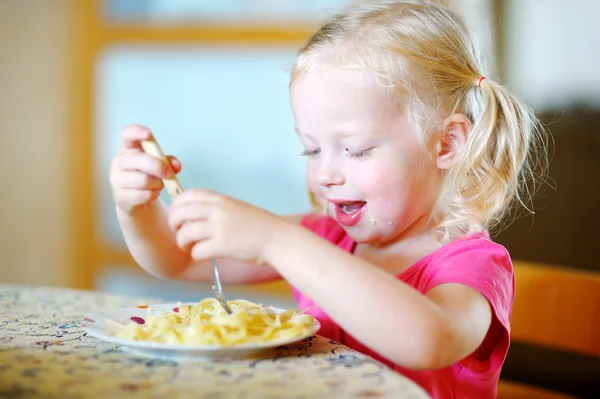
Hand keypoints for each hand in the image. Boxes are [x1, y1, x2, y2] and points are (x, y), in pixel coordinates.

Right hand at [109, 124, 181, 214]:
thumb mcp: (159, 166)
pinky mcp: (120, 196)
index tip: (149, 134)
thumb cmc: (149, 176)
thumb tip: (176, 165)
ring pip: (142, 180)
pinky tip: (152, 194)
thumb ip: (168, 162)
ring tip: (159, 185)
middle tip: (169, 173)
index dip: (136, 132)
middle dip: (157, 166)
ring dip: (157, 184)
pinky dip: (153, 195)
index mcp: (129, 149)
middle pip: (137, 159)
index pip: (127, 135)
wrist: (137, 200)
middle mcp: (119, 161)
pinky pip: (143, 195)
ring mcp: (117, 179)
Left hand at [168, 189, 284, 263]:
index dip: (177, 204)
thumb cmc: (259, 226)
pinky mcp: (222, 245)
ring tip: (187, 246)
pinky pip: (197, 250)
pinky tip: (201, 254)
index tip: (177, 213)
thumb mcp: (236, 207)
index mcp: (221, 199)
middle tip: (178, 231)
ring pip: (185, 232)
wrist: (277, 238)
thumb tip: (195, 213)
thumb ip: (217, 208)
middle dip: (174, 223)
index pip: (189, 194)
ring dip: (182, 241)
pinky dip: (195, 254)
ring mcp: (219, 227)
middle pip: (181, 212)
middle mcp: (218, 210)